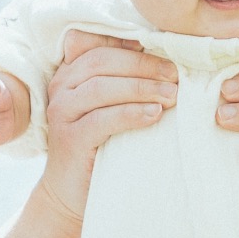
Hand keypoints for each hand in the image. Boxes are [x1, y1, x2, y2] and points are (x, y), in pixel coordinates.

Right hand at [37, 32, 176, 222]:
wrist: (71, 193)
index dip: (131, 44)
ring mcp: (62, 112)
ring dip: (142, 88)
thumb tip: (166, 62)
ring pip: (102, 87)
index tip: (166, 49)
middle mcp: (62, 86)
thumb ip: (124, 82)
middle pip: (102, 61)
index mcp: (71, 72)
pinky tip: (154, 114)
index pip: (99, 44)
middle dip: (144, 65)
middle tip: (176, 75)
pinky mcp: (70, 138)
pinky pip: (102, 119)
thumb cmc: (100, 145)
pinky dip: (131, 113)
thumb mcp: (109, 107)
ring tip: (172, 95)